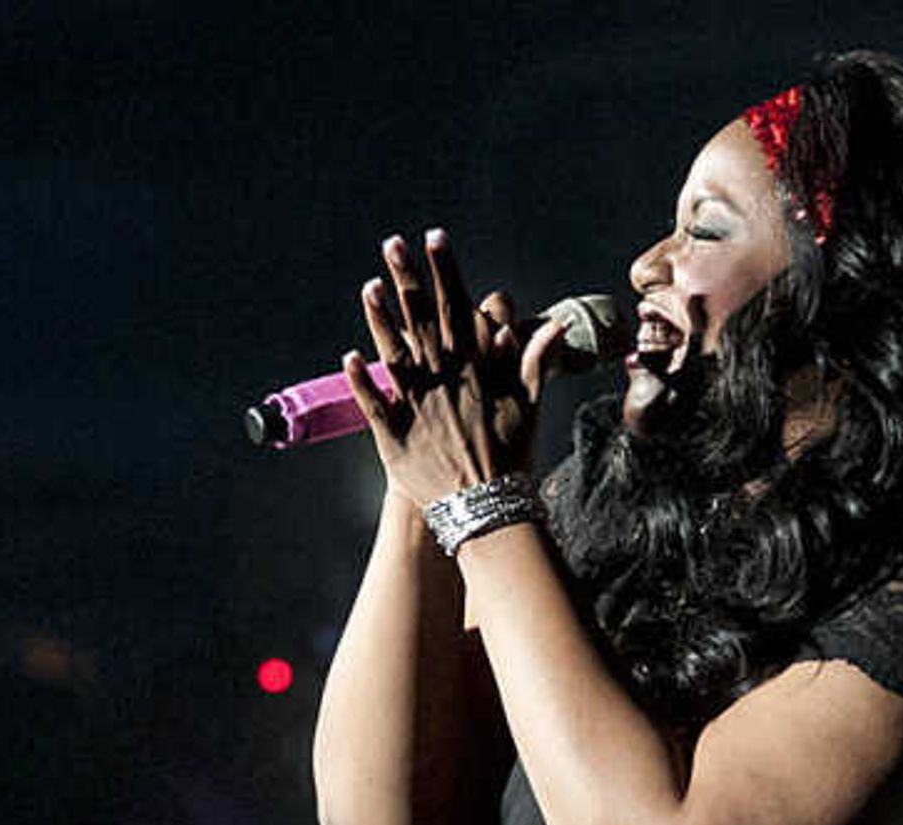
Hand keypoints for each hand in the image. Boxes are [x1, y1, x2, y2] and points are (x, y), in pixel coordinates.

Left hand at [350, 228, 571, 512]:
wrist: (487, 507)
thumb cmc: (510, 456)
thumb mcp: (530, 405)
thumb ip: (535, 361)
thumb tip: (553, 324)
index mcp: (475, 366)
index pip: (457, 306)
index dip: (445, 271)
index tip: (436, 238)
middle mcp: (445, 380)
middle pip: (422, 320)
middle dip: (409, 279)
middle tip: (393, 243)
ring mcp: (418, 407)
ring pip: (395, 355)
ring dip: (380, 321)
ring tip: (370, 287)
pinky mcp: (396, 437)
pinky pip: (375, 405)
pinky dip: (362, 381)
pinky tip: (349, 355)